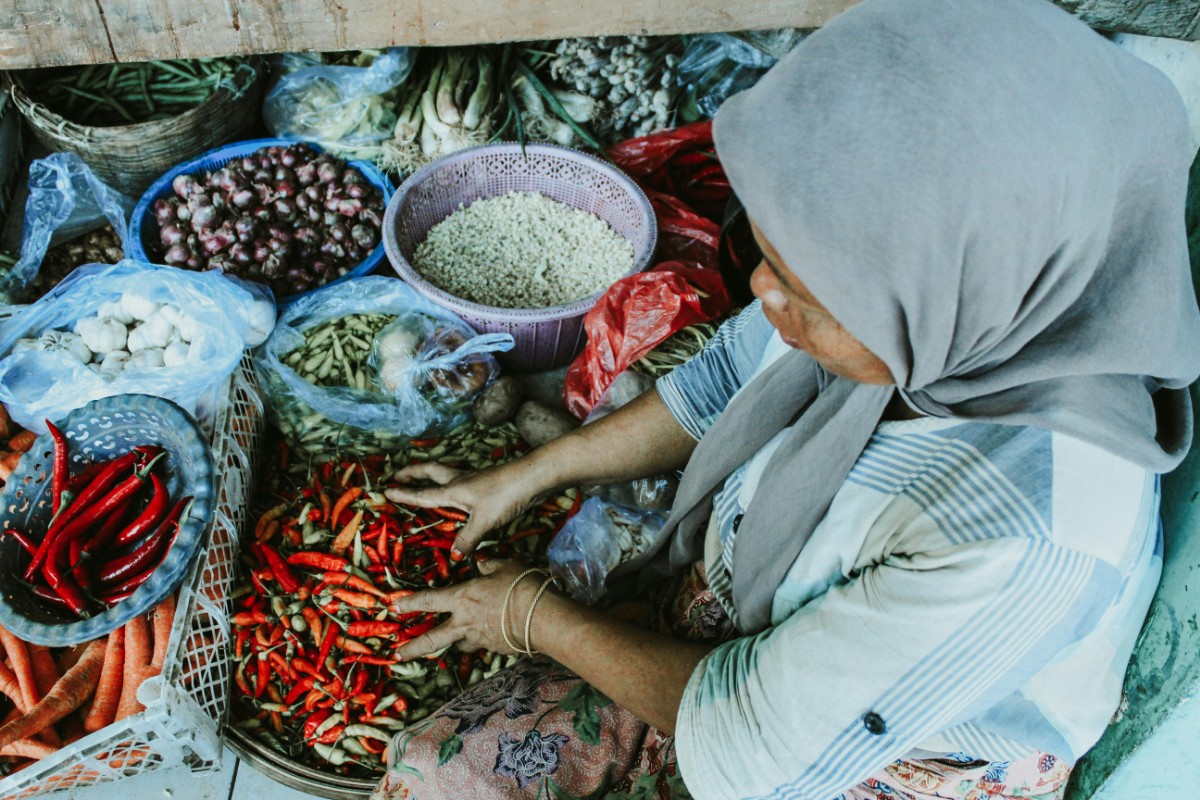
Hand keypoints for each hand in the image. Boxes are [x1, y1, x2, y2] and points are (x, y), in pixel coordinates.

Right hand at [384, 460, 547, 557]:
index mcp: (454, 489)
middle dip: (412, 472)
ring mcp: (475, 478)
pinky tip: (458, 489)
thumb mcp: (485, 521)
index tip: (386, 490)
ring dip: (430, 472)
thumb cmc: (506, 495)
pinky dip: (451, 481)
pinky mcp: (488, 480)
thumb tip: (454, 556)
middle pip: (431, 471)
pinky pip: (461, 479)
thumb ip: (468, 539)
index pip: (424, 493)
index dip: (405, 494)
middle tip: (397, 472)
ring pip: (446, 472)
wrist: (533, 476)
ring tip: (422, 476)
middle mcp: (461, 480)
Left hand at [390, 559, 552, 657]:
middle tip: (397, 656)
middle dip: (413, 649)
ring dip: (455, 642)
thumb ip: (489, 564)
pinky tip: (492, 634)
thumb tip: (481, 562)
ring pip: (459, 645)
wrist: (543, 617)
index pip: (428, 600)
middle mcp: (465, 622)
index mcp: (462, 598)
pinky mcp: (496, 649)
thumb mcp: (505, 566)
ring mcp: (480, 639)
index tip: (393, 606)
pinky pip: (483, 645)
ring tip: (456, 640)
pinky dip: (483, 640)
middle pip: (432, 640)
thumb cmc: (522, 586)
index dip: (409, 603)